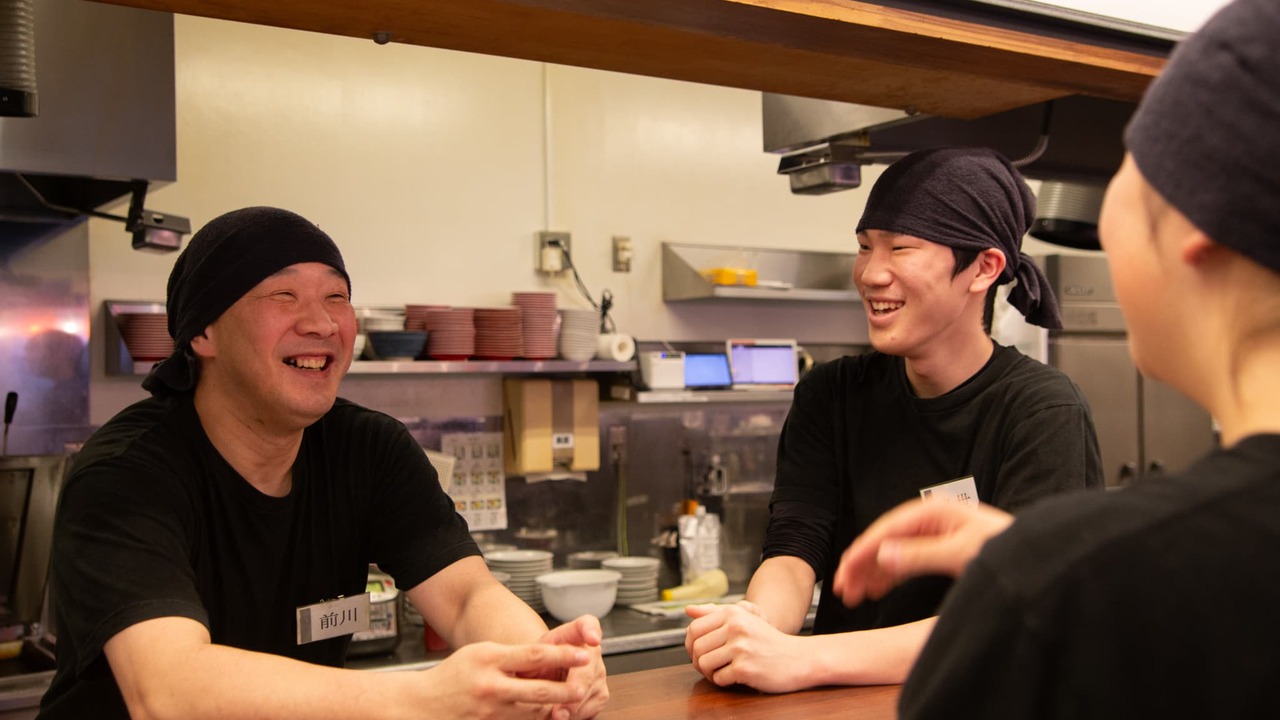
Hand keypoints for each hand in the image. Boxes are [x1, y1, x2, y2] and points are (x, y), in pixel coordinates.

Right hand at [421, 641, 590, 719]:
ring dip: (555, 707)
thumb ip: (510, 655)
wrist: (422, 704)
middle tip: (584, 685)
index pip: (534, 655)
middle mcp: (491, 687)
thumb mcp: (479, 653)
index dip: (563, 655)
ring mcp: (491, 711)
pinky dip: (536, 719)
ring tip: (571, 700)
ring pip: (534, 711)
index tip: (583, 653)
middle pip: (539, 690)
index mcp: (488, 659)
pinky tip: (548, 714)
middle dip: (566, 689)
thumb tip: (545, 655)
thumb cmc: (452, 675)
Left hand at [533, 616, 608, 718]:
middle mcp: (592, 652)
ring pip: (592, 691)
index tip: (592, 639)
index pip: (587, 625)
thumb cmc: (537, 661)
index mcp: (575, 633)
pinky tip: (564, 716)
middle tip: (561, 704)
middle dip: (576, 689)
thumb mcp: (530, 654)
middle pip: (589, 668)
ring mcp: (599, 674)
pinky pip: (592, 708)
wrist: (541, 673)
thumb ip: (534, 659)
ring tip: (558, 715)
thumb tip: (526, 673)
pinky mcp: (600, 694)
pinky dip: (577, 715)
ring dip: (575, 707)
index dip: (591, 631)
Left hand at [683, 601, 813, 692]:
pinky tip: (734, 677)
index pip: (693, 628)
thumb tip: (688, 610)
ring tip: (721, 671)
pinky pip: (719, 679)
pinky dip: (723, 681)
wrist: (798, 658)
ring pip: (704, 664)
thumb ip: (714, 614)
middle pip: (696, 648)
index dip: (690, 644)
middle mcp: (735, 627)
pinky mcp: (745, 668)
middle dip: (699, 661)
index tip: (699, 652)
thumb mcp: (744, 620)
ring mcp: (741, 648)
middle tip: (710, 666)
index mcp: (732, 614)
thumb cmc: (768, 640)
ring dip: (709, 673)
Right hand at [832, 499, 1013, 607]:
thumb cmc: (1004, 551)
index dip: (860, 555)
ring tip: (855, 595)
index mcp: (931, 513)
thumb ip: (919, 556)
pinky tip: (877, 590)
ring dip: (872, 573)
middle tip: (844, 590)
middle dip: (861, 566)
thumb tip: (882, 555)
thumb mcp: (959, 555)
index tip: (844, 575)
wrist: (1035, 560)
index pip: (884, 532)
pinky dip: (889, 576)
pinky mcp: (940, 548)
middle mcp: (929, 519)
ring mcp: (934, 533)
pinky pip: (905, 560)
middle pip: (884, 541)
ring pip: (892, 552)